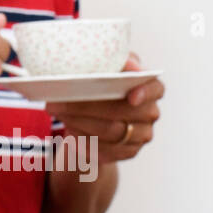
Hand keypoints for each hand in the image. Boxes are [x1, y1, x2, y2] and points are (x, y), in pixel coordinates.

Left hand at [45, 53, 163, 162]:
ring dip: (79, 122)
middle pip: (121, 112)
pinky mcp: (128, 151)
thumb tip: (123, 62)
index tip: (130, 96)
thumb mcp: (109, 66)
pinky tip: (69, 130)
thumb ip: (114, 61)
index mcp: (151, 88)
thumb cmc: (104, 82)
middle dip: (86, 106)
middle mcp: (150, 112)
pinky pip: (105, 149)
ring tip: (57, 111)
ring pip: (110, 132)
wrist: (97, 113)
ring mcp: (141, 135)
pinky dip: (84, 139)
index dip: (144, 92)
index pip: (155, 89)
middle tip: (57, 100)